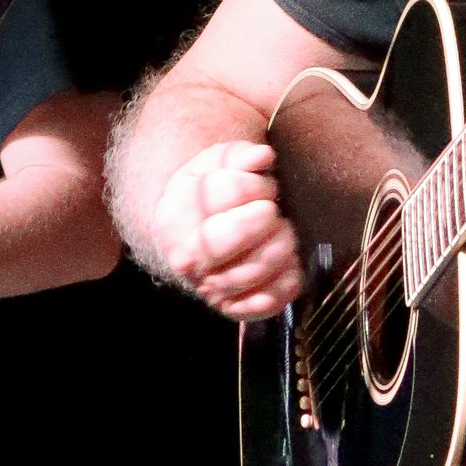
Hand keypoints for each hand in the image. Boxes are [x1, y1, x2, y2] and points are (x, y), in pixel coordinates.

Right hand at [153, 137, 306, 319]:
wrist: (194, 237)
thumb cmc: (209, 195)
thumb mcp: (216, 166)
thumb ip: (240, 156)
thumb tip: (263, 157)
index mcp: (176, 217)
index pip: (219, 194)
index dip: (253, 184)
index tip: (264, 184)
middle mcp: (187, 258)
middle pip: (229, 238)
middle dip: (265, 217)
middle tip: (273, 210)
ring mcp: (211, 288)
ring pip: (254, 271)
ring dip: (282, 246)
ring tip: (282, 232)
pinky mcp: (235, 309)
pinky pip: (268, 302)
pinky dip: (288, 281)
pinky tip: (289, 262)